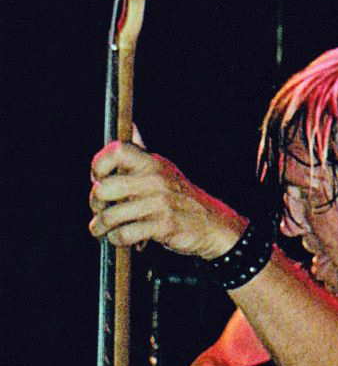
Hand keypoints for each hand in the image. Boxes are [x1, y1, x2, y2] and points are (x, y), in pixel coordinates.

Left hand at [89, 142, 245, 257]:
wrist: (213, 225)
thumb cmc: (182, 199)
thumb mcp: (165, 172)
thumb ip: (143, 153)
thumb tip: (130, 126)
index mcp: (153, 163)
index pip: (117, 151)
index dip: (100, 164)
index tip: (98, 178)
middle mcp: (155, 180)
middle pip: (105, 188)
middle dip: (95, 203)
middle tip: (98, 210)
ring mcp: (160, 203)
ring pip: (112, 215)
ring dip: (101, 227)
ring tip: (101, 230)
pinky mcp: (163, 226)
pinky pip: (126, 234)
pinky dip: (118, 239)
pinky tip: (120, 239)